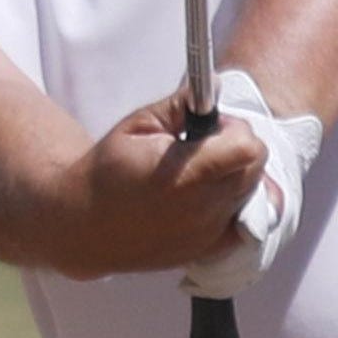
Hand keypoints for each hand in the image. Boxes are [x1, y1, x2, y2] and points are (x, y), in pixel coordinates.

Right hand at [38, 92, 268, 280]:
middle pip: (254, 168)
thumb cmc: (106, 170)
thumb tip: (216, 86)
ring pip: (250, 193)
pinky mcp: (206, 251)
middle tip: (203, 149)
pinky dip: (230, 207)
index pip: (248, 147)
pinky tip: (201, 200)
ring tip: (196, 176)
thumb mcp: (137, 126)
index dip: (235, 130)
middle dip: (237, 150)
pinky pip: (241, 223)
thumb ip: (179, 105)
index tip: (213, 129)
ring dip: (232, 178)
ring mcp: (205, 234)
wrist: (83, 224)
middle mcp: (200, 208)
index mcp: (183, 175)